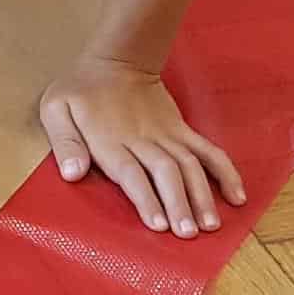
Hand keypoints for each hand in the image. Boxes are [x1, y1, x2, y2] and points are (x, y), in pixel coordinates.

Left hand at [39, 56, 243, 237]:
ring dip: (202, 195)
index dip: (145, 198)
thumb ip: (65, 142)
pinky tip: (237, 196)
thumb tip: (71, 174)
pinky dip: (225, 173)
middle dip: (178, 203)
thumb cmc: (81, 90)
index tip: (158, 224)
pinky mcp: (182, 130)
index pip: (130, 173)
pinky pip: (208, 151)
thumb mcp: (56, 110)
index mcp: (109, 139)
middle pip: (165, 172)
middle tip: (188, 234)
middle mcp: (142, 140)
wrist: (117, 60)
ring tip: (210, 224)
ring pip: (189, 165)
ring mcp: (167, 135)